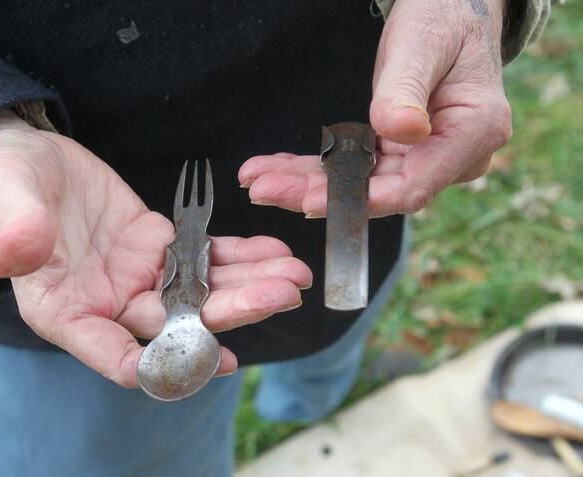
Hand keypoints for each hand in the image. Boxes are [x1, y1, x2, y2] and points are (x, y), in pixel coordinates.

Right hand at [0, 112, 311, 386]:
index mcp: (63, 311)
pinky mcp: (155, 247)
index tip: (205, 360)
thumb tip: (1, 255)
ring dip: (247, 286)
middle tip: (280, 298)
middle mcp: (106, 305)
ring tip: (295, 277)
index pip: (112, 353)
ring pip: (197, 292)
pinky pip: (202, 258)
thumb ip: (13, 231)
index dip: (157, 362)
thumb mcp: (5, 198)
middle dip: (229, 312)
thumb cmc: (3, 182)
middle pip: (174, 322)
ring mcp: (135, 278)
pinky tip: (274, 252)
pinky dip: (238, 256)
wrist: (25, 157)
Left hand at [238, 0, 511, 216]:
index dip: (360, 200)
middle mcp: (453, 156)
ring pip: (360, 183)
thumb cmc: (443, 16)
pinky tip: (274, 169)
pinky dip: (314, 169)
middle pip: (379, 190)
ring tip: (257, 182)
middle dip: (316, 192)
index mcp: (474, 133)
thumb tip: (400, 131)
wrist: (454, 7)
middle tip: (262, 190)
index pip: (413, 185)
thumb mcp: (422, 43)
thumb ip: (408, 88)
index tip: (311, 202)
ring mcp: (426, 157)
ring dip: (306, 183)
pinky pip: (355, 167)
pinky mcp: (400, 151)